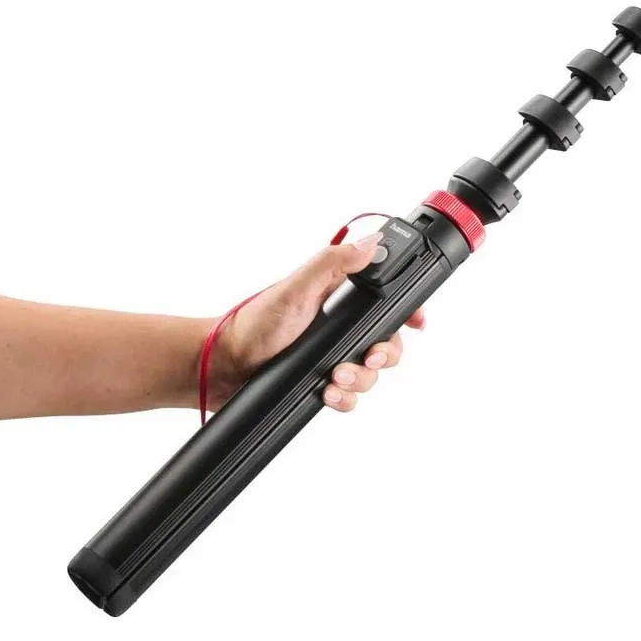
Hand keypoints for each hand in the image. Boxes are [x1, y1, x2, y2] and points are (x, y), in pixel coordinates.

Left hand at [207, 232, 424, 411]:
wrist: (224, 366)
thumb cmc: (254, 322)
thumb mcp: (296, 287)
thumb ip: (334, 263)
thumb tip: (372, 243)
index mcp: (340, 296)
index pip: (389, 299)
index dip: (408, 311)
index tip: (416, 322)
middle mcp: (342, 326)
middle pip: (389, 341)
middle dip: (385, 353)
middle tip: (370, 357)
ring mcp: (334, 355)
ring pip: (372, 372)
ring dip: (362, 378)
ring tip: (338, 377)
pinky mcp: (323, 381)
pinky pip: (351, 396)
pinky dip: (345, 398)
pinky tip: (329, 393)